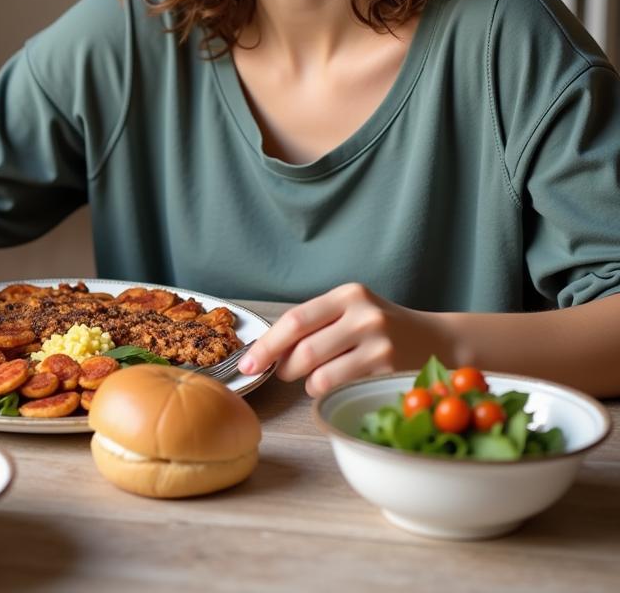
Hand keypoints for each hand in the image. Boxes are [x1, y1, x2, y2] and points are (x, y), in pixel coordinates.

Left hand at [238, 282, 448, 396]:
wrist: (439, 341)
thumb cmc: (383, 328)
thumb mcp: (352, 311)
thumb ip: (315, 324)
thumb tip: (267, 350)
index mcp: (349, 294)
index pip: (295, 320)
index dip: (267, 345)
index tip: (248, 363)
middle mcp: (364, 316)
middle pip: (303, 350)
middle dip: (283, 367)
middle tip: (282, 372)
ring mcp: (379, 345)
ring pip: (318, 375)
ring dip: (305, 382)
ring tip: (314, 376)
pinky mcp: (388, 373)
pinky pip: (338, 389)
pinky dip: (325, 391)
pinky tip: (336, 382)